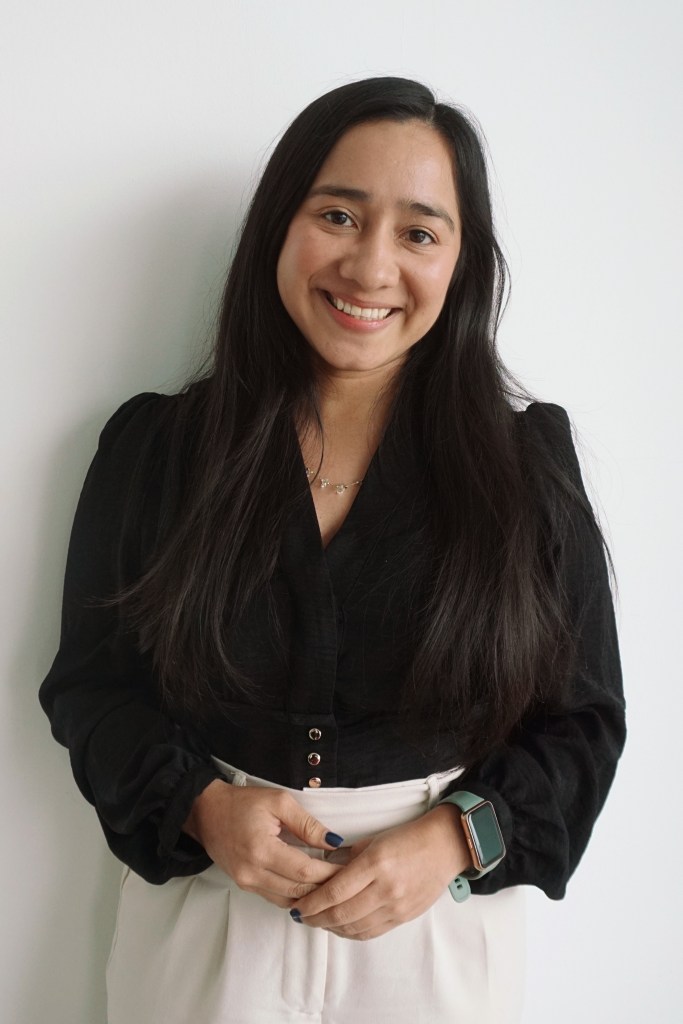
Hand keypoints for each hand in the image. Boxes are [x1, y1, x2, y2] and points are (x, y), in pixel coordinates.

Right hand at [184, 780, 343, 907]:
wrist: (206, 812)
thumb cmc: (242, 803)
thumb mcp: (279, 802)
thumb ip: (307, 824)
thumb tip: (334, 842)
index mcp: (262, 850)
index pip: (304, 872)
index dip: (329, 873)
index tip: (348, 868)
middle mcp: (253, 872)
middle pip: (299, 891)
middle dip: (326, 887)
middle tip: (347, 879)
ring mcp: (247, 883)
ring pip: (289, 901)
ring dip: (313, 896)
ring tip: (333, 885)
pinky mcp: (245, 886)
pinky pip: (277, 899)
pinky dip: (297, 896)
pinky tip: (311, 888)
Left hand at [289, 804, 471, 939]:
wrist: (445, 846)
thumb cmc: (408, 838)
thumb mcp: (374, 840)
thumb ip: (349, 859)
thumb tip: (324, 873)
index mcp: (376, 863)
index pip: (335, 892)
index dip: (312, 903)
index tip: (297, 906)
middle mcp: (385, 888)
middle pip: (341, 914)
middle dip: (316, 918)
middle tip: (300, 916)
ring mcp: (396, 906)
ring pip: (354, 928)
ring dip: (330, 928)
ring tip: (317, 921)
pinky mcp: (404, 917)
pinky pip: (371, 932)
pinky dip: (351, 932)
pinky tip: (340, 926)